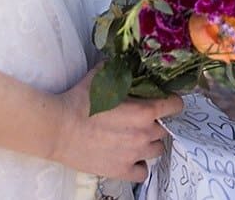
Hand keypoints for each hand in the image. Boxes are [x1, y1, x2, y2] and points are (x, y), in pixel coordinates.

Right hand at [49, 69, 182, 181]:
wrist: (58, 128)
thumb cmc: (79, 100)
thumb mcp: (101, 77)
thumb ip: (119, 70)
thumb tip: (126, 61)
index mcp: (145, 110)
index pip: (175, 106)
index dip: (171, 101)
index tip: (164, 101)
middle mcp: (145, 134)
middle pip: (164, 129)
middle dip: (155, 123)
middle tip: (140, 119)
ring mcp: (134, 154)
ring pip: (157, 150)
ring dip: (149, 143)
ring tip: (135, 138)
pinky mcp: (121, 170)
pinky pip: (142, 173)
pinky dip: (139, 165)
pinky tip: (129, 157)